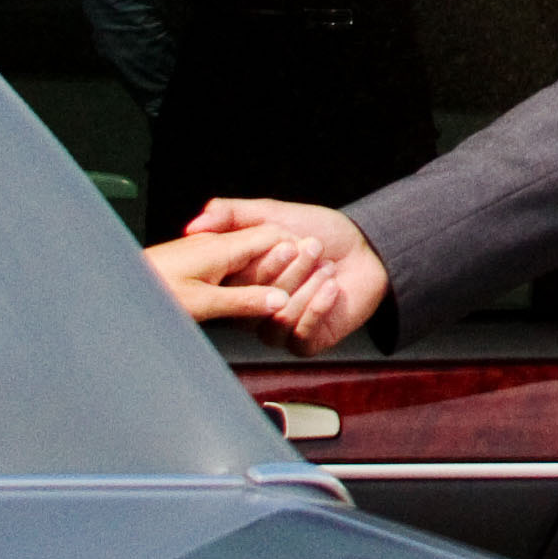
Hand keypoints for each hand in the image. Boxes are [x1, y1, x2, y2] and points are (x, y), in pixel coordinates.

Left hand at [139, 224, 305, 324]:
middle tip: (311, 268)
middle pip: (262, 243)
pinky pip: (229, 261)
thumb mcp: (203, 303)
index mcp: (222, 250)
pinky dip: (244, 272)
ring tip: (284, 279)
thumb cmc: (154, 293)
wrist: (112, 289)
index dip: (294, 251)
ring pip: (246, 251)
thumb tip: (277, 303)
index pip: (271, 239)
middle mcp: (214, 245)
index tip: (314, 264)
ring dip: (266, 265)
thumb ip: (244, 301)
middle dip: (285, 256)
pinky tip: (243, 286)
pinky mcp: (191, 261)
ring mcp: (202, 251)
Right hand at [184, 196, 385, 350]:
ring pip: (277, 317)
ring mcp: (275, 328)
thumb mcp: (273, 214)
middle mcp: (250, 308)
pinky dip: (318, 307)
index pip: (230, 280)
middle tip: (314, 246)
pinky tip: (333, 287)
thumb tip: (193, 226)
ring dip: (307, 286)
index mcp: (237, 280)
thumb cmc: (317, 231)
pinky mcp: (302, 343)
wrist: (364, 251)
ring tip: (328, 267)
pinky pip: (299, 334)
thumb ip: (232, 214)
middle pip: (255, 299)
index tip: (286, 238)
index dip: (258, 260)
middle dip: (289, 269)